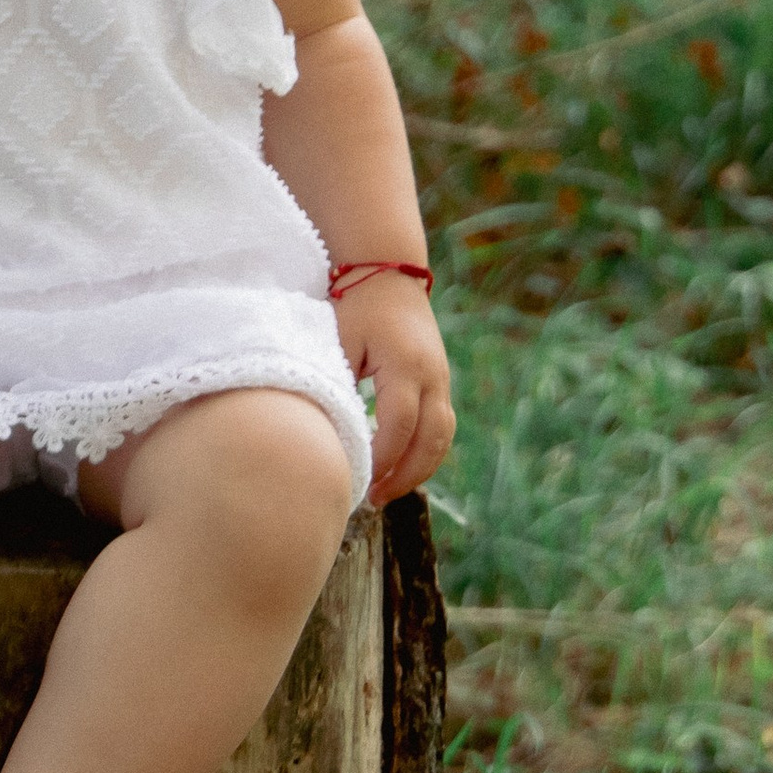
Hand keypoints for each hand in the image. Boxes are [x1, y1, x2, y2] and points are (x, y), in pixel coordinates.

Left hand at [334, 276, 453, 510]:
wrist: (388, 273)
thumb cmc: (355, 306)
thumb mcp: (339, 340)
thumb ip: (338, 383)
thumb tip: (330, 433)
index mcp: (405, 364)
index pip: (399, 424)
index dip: (382, 457)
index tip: (358, 478)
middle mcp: (432, 375)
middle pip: (431, 439)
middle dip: (405, 475)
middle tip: (375, 500)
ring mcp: (441, 379)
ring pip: (443, 438)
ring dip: (419, 469)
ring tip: (387, 491)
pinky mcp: (440, 382)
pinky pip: (441, 426)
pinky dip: (425, 452)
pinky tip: (400, 468)